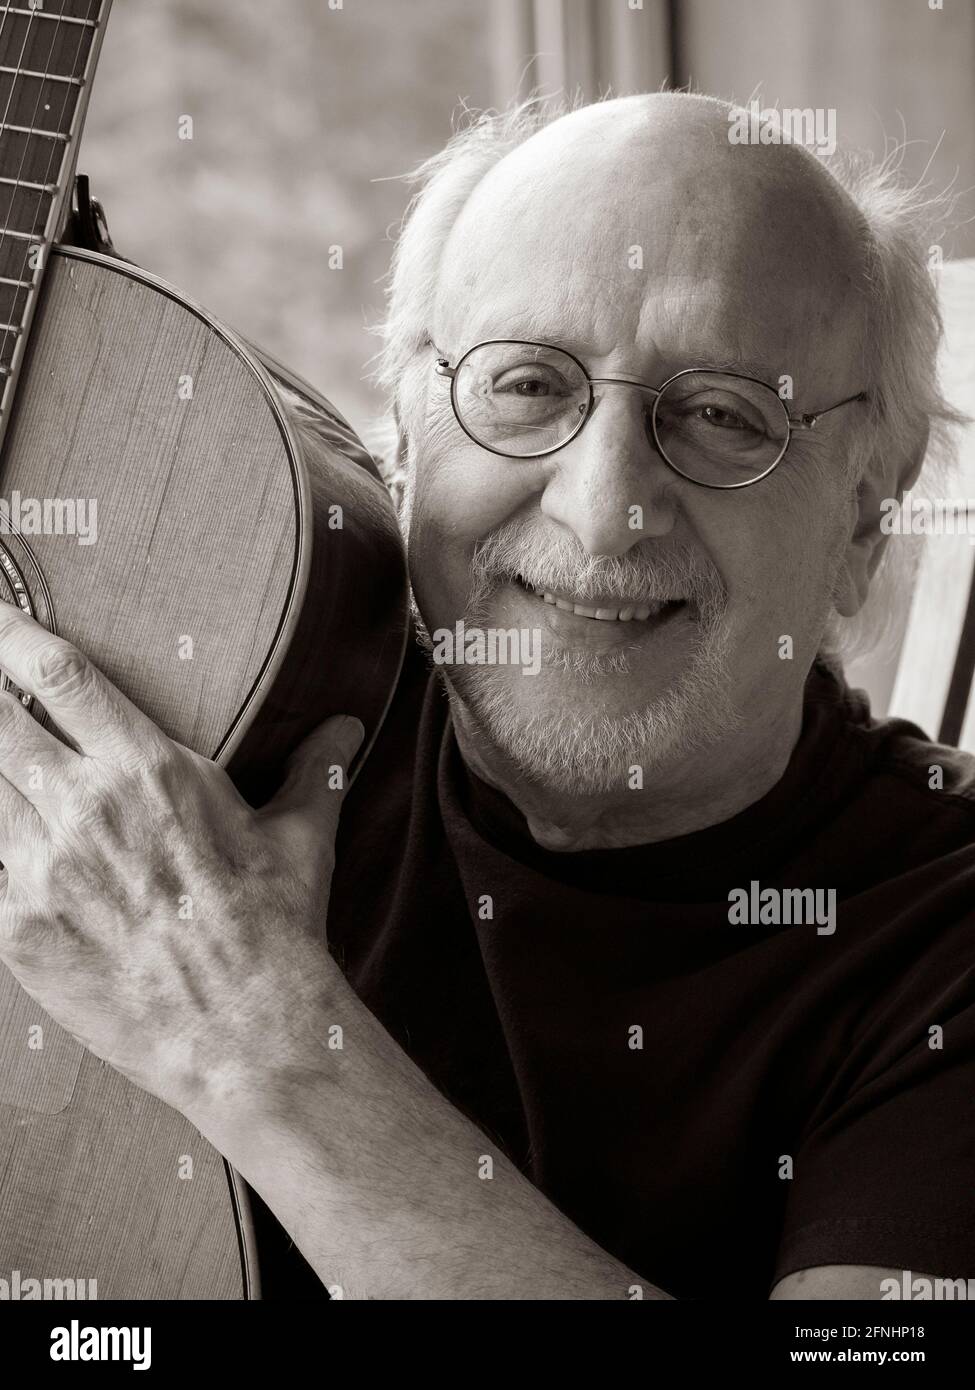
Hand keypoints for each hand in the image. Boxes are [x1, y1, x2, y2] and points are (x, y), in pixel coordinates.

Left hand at [0, 602, 362, 1115]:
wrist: (247, 1032)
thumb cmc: (277, 929)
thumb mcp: (303, 838)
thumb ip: (313, 769)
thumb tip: (344, 726)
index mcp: (151, 771)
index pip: (59, 678)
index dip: (12, 635)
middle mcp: (85, 809)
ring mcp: (41, 871)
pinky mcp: (16, 931)